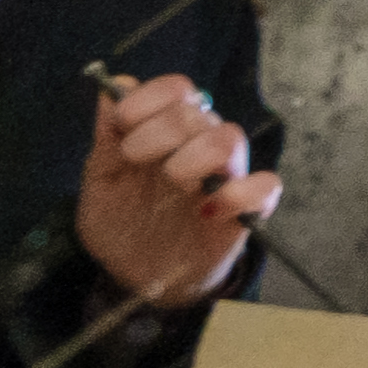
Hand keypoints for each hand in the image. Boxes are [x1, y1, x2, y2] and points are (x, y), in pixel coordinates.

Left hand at [78, 75, 277, 309]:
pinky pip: (265, 187)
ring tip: (173, 180)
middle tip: (134, 159)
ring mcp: (226, 176)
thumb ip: (107, 139)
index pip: (177, 90)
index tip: (122, 124)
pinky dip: (240, 194)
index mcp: (166, 131)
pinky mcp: (247, 211)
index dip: (151, 97)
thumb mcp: (102, 183)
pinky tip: (207, 211)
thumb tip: (111, 90)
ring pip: (230, 139)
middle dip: (160, 131)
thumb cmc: (122, 224)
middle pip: (198, 112)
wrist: (138, 277)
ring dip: (196, 155)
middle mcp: (200, 146)